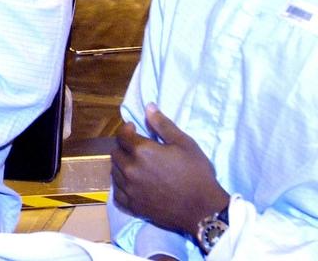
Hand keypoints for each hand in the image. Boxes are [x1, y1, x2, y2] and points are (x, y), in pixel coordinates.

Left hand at [111, 104, 229, 236]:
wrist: (203, 209)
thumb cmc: (196, 173)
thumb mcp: (184, 144)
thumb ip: (163, 125)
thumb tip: (148, 107)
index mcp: (142, 152)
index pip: (122, 135)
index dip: (126, 130)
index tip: (134, 129)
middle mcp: (130, 170)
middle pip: (115, 153)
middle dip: (123, 147)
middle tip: (136, 148)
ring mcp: (130, 190)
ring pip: (114, 172)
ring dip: (121, 165)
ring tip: (135, 165)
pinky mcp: (133, 207)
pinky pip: (117, 194)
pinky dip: (120, 187)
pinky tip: (131, 184)